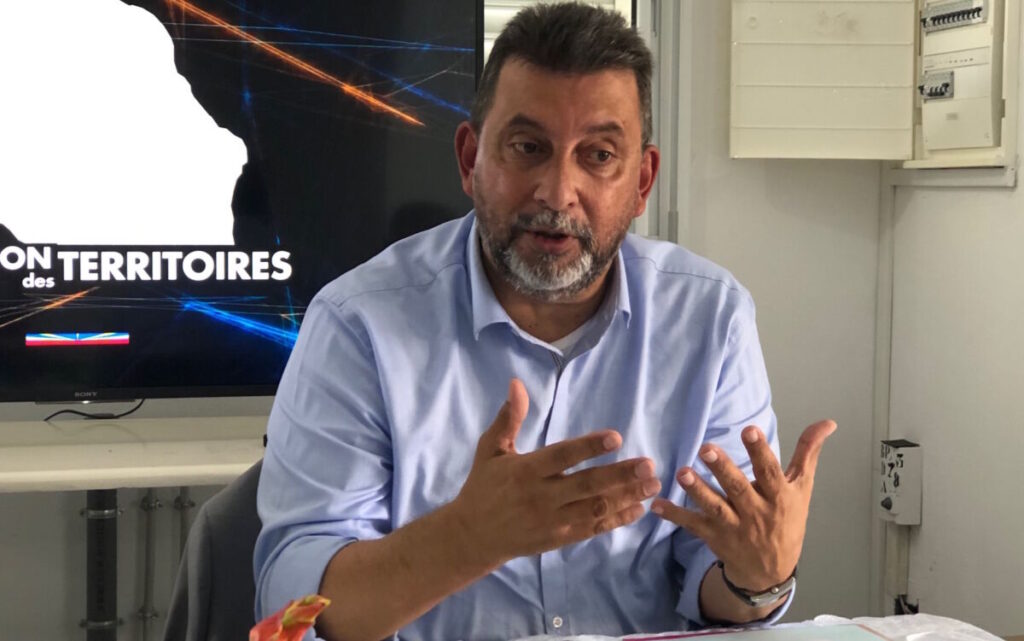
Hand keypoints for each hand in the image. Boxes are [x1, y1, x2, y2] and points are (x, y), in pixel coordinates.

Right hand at [449, 379, 661, 566]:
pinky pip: (592, 529)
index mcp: (526, 471)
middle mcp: (541, 497)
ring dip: (626, 497)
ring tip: (653, 484)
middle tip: (649, 465)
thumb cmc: (483, 486)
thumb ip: (508, 419)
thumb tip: (516, 383)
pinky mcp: (559, 538)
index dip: (589, 447)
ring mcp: (552, 520)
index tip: (616, 437)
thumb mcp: (489, 449)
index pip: (562, 457)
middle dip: (620, 475)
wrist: (472, 536)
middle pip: (586, 485)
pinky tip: (639, 508)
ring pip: (595, 508)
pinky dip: (617, 520)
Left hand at [651, 420, 835, 590]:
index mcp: (779, 496)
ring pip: (714, 507)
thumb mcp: (802, 487)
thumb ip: (808, 452)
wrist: (772, 570)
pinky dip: (675, 515)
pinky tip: (656, 504)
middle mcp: (756, 512)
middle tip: (706, 447)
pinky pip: (693, 525)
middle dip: (722, 469)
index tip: (748, 431)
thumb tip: (827, 422)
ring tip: (682, 473)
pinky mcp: (714, 536)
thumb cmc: (788, 520)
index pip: (769, 472)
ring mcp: (734, 526)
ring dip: (697, 490)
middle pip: (738, 488)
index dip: (759, 452)